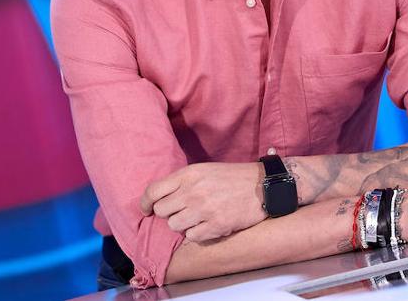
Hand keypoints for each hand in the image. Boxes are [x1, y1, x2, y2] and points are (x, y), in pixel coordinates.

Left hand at [139, 162, 267, 242]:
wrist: (262, 186)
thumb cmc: (231, 178)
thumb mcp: (203, 170)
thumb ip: (180, 182)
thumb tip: (157, 198)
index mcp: (188, 174)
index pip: (153, 191)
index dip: (145, 203)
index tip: (145, 210)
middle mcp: (193, 191)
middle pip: (161, 211)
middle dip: (167, 213)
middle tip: (179, 211)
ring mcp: (204, 210)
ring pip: (174, 226)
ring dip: (182, 224)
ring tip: (195, 218)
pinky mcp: (216, 226)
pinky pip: (192, 236)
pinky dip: (196, 233)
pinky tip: (206, 225)